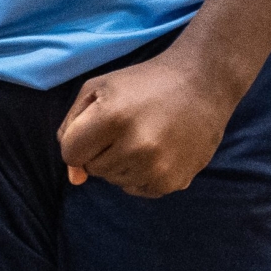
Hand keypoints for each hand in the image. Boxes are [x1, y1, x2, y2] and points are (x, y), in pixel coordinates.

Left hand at [56, 47, 235, 197]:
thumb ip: (72, 127)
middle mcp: (135, 146)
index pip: (70, 153)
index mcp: (112, 116)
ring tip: (142, 134)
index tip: (95, 126)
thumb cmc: (143, 81)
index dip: (78, 139)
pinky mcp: (172, 182)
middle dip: (100, 149)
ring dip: (120, 162)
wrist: (200, 84)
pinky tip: (156, 149)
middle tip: (124, 125)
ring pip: (114, 180)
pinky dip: (140, 173)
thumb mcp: (99, 86)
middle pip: (92, 168)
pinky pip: (136, 189)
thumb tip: (74, 178)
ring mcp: (156, 168)